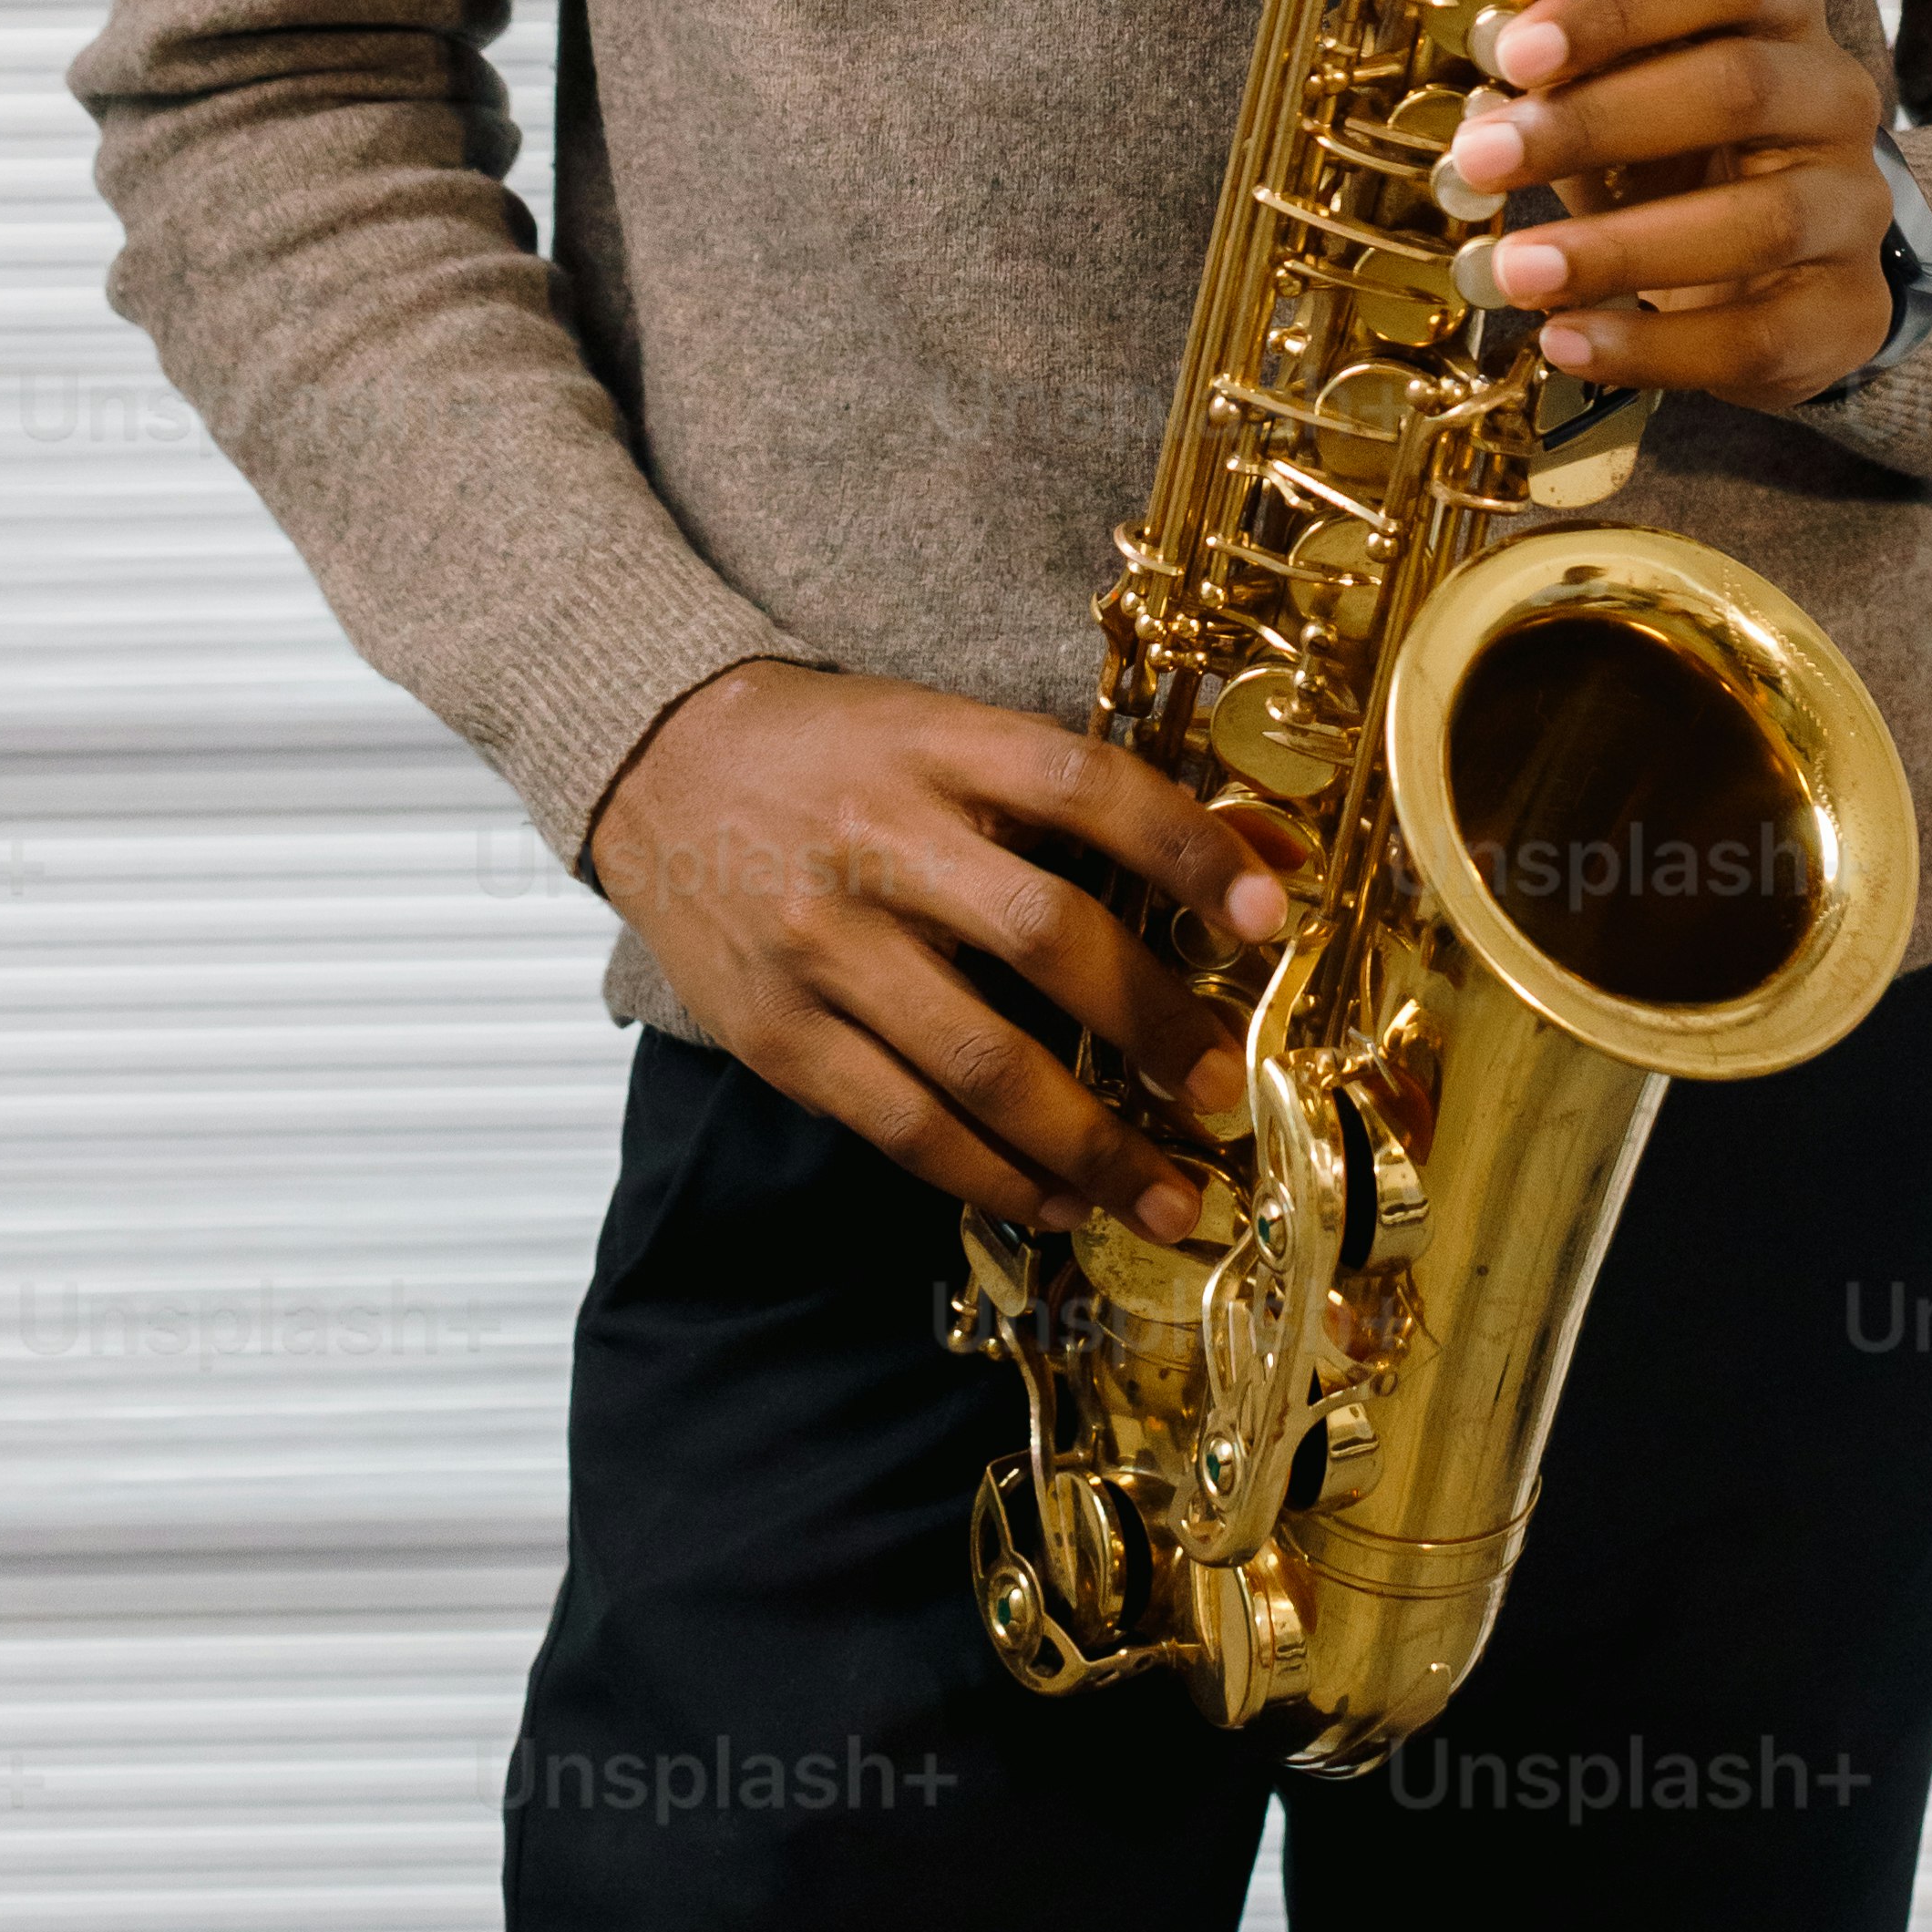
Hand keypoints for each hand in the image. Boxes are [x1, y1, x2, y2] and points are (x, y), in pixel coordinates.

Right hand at [586, 661, 1290, 1238]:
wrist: (660, 765)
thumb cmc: (840, 751)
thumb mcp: (944, 730)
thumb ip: (1060, 795)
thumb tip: (1237, 860)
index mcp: (940, 746)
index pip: (1085, 787)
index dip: (1186, 848)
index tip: (1271, 915)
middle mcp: (882, 841)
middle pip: (1044, 938)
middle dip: (1153, 1027)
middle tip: (1224, 1090)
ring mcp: (823, 943)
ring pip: (977, 1062)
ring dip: (1089, 1144)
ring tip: (1167, 1198)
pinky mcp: (777, 1032)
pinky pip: (900, 1124)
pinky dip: (990, 1176)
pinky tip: (1057, 1201)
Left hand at [1442, 0, 1895, 412]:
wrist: (1784, 273)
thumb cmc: (1685, 158)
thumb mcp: (1629, 98)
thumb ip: (1567, 83)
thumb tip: (1481, 75)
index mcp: (1784, 15)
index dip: (1621, 7)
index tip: (1516, 54)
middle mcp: (1836, 98)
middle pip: (1739, 88)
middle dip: (1597, 124)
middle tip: (1484, 157)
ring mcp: (1854, 208)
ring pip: (1757, 223)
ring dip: (1617, 249)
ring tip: (1514, 270)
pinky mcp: (1849, 313)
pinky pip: (1755, 337)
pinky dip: (1649, 346)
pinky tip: (1566, 341)